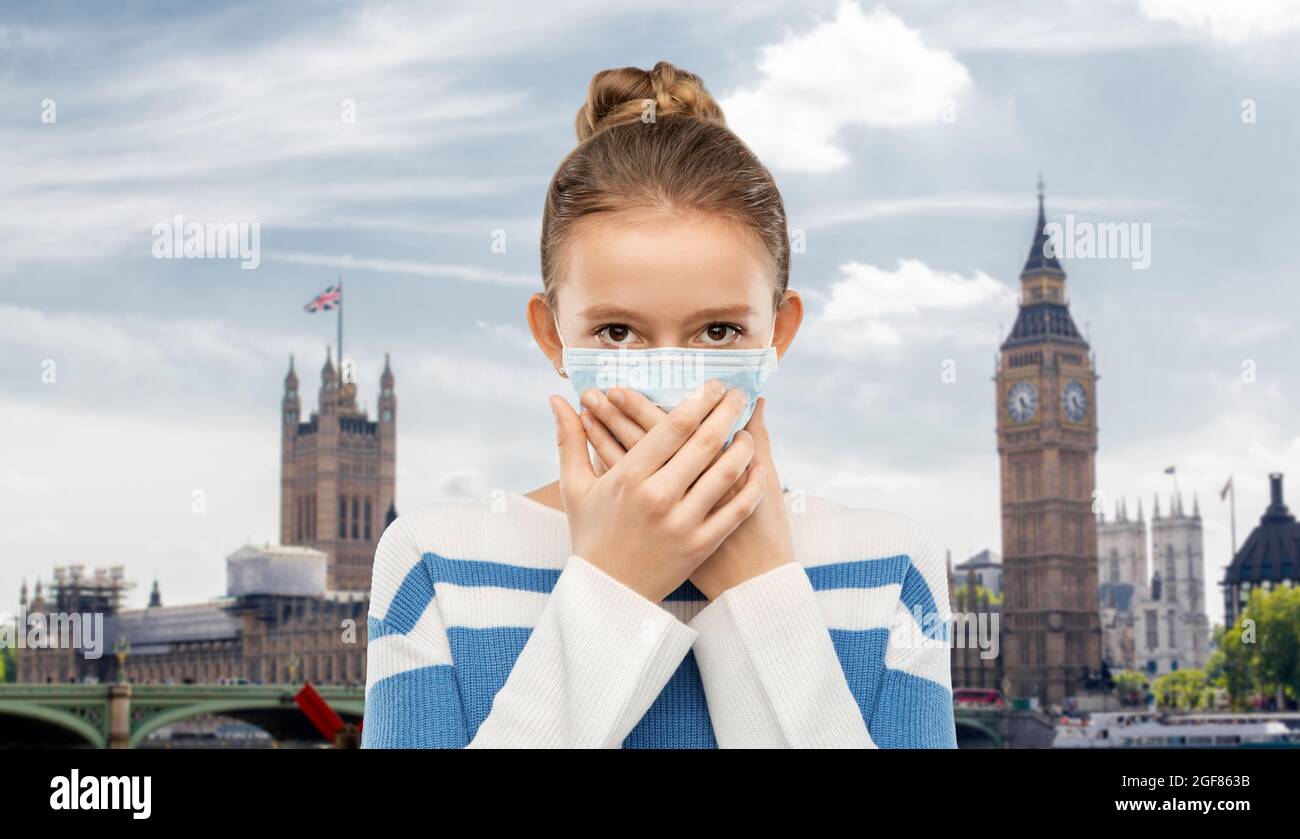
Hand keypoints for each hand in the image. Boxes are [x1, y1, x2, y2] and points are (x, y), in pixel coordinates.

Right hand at [549, 380, 768, 602]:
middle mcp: (658, 497)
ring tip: (747, 430)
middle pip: (704, 442)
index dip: (699, 400)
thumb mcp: (575, 487)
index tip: (713, 385)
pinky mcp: (701, 546)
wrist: (606, 593)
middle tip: (738, 395)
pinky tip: (757, 468)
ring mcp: (682, 523)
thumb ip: (570, 439)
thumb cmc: (590, 534)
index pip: (673, 426)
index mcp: (628, 477)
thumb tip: (556, 399)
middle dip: (727, 412)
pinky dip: (752, 485)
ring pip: (725, 472)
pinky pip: (736, 509)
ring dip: (743, 446)